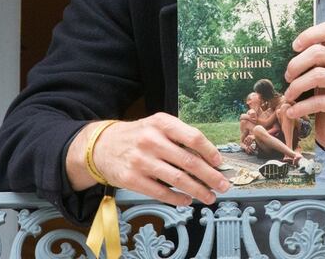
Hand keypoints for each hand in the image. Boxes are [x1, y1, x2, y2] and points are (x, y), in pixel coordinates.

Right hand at [66, 113, 230, 206]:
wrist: (101, 146)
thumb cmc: (136, 136)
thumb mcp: (156, 126)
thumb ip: (179, 137)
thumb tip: (209, 158)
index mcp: (161, 123)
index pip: (193, 137)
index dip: (210, 152)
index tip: (220, 163)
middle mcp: (151, 140)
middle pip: (189, 161)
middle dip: (210, 176)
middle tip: (223, 185)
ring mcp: (141, 161)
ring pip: (178, 179)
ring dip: (198, 191)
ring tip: (209, 197)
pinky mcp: (132, 179)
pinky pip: (161, 192)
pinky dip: (178, 198)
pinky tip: (187, 201)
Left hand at [282, 21, 324, 151]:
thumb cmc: (321, 96)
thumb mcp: (313, 75)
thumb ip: (304, 64)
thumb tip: (275, 57)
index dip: (310, 34)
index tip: (294, 47)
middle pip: (318, 52)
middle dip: (296, 64)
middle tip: (286, 77)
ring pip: (318, 75)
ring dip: (297, 86)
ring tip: (288, 96)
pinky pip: (320, 101)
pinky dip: (301, 107)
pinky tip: (292, 112)